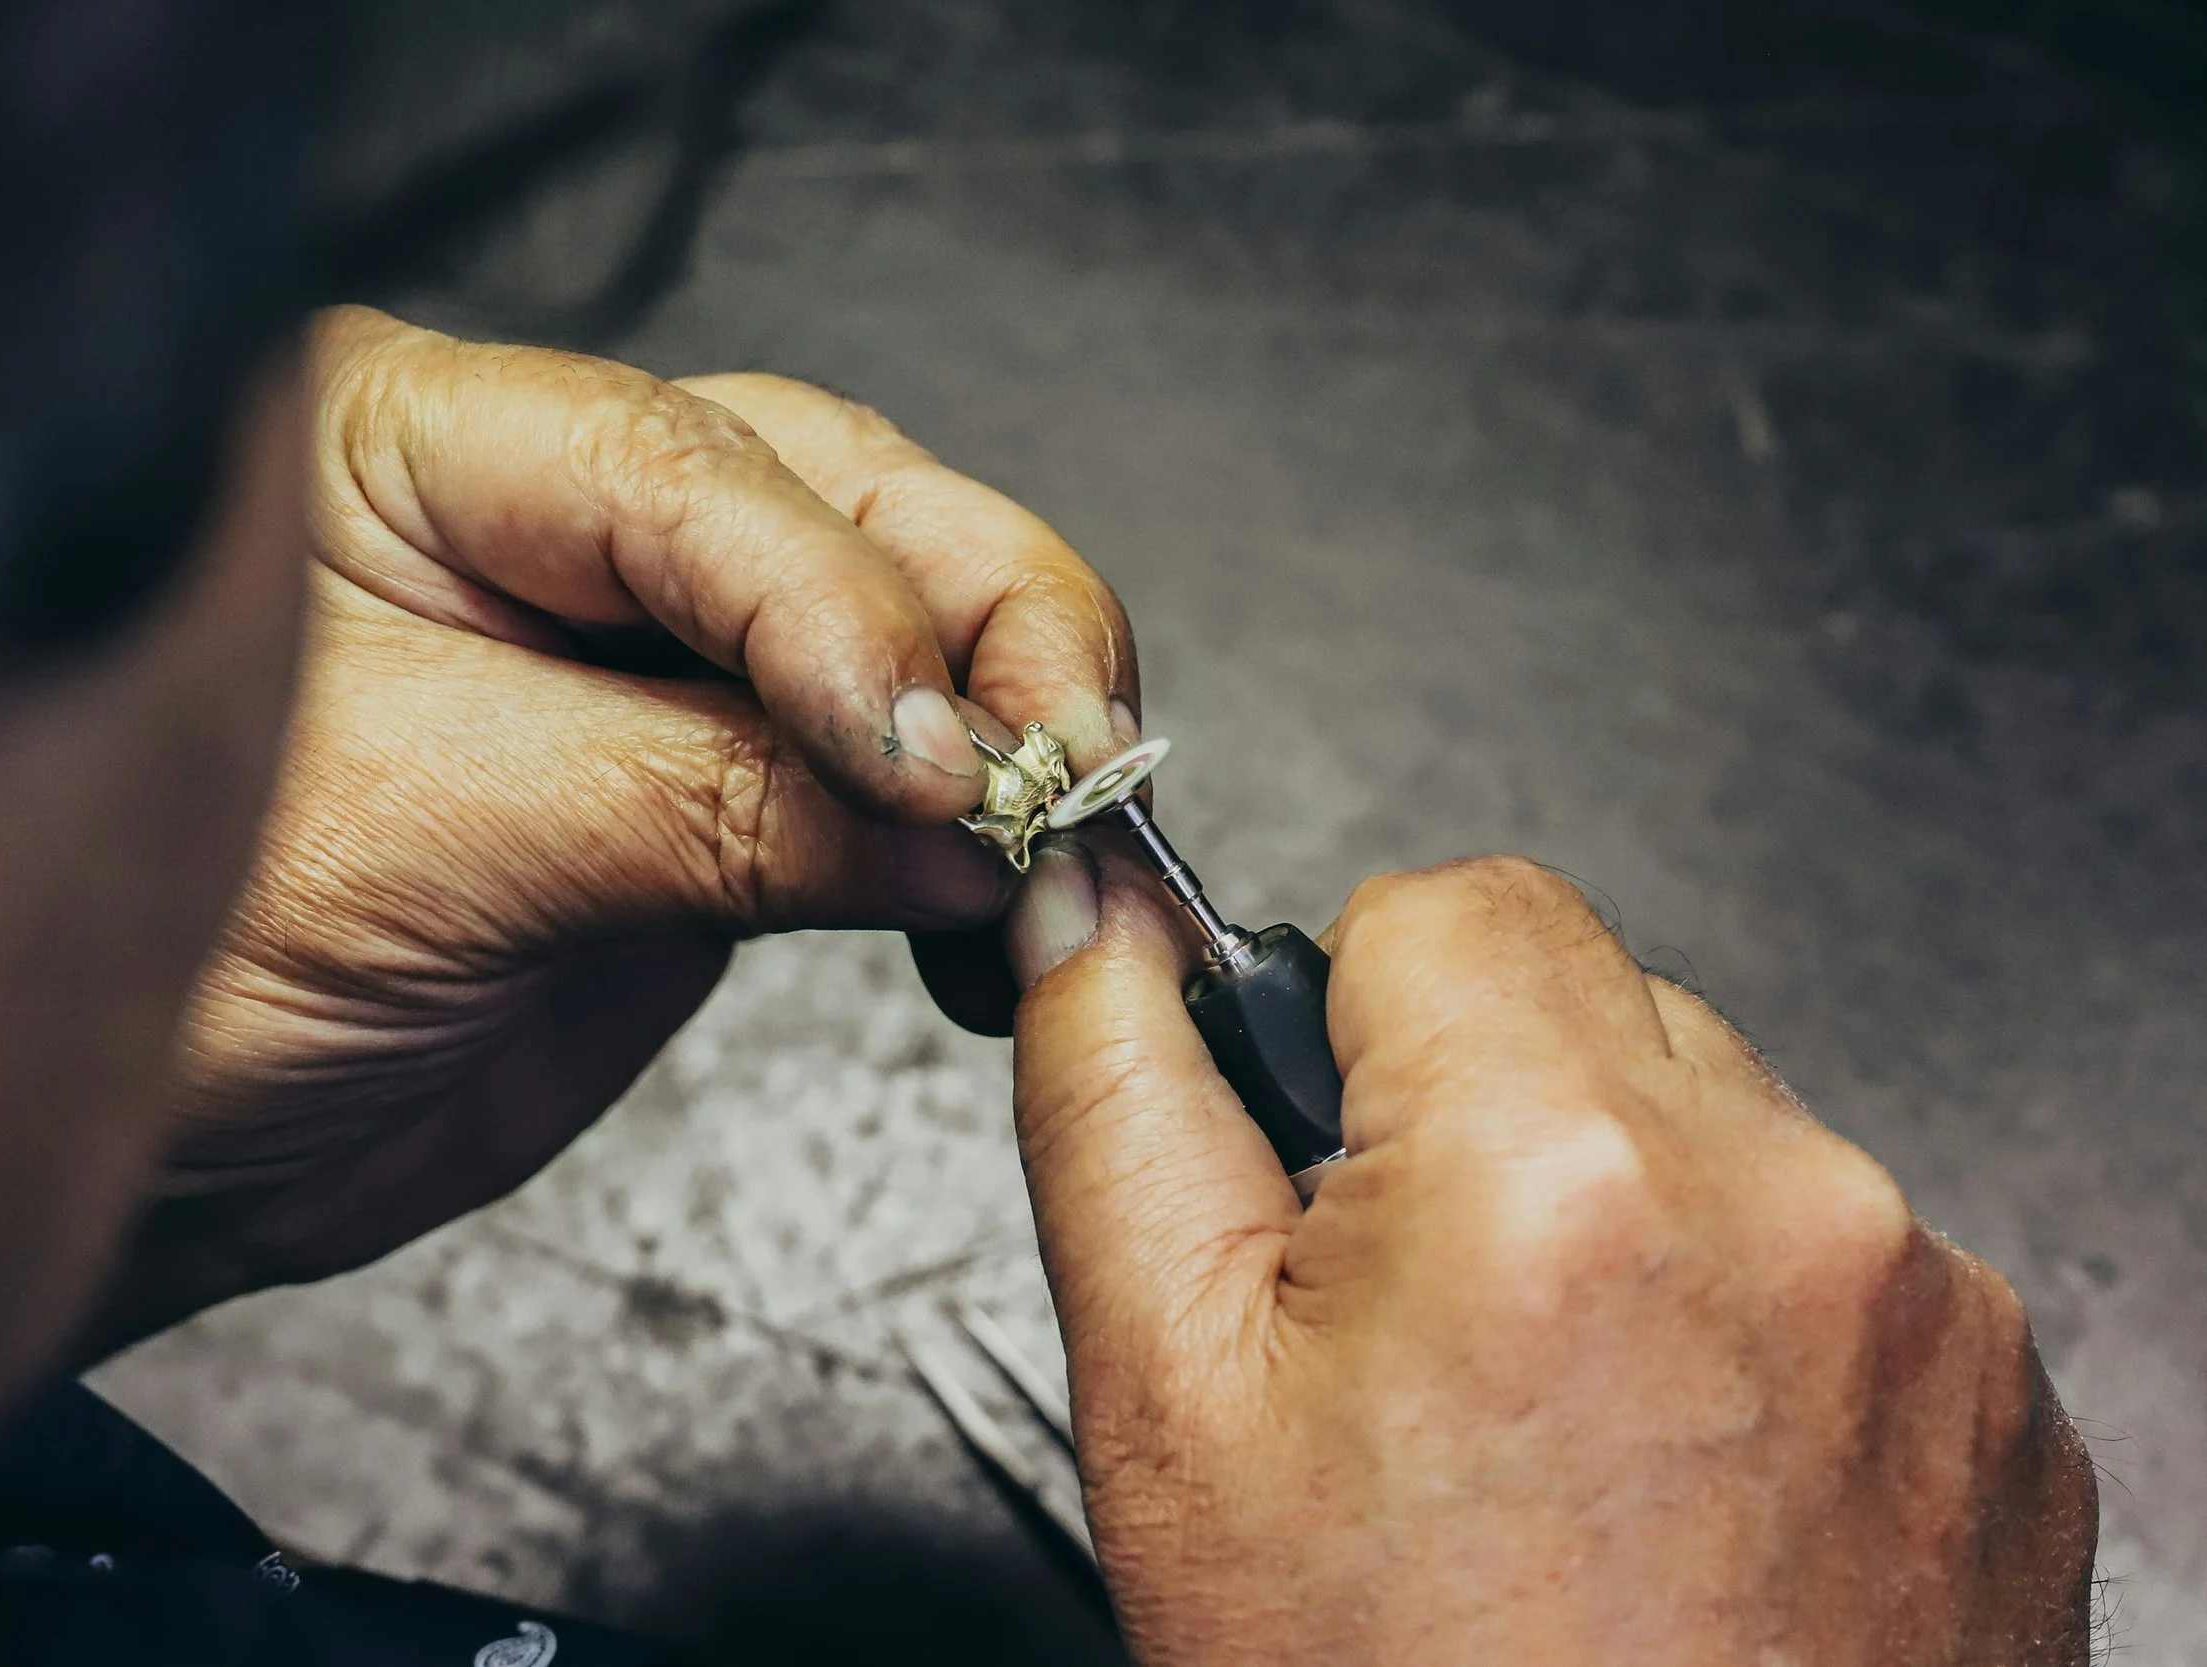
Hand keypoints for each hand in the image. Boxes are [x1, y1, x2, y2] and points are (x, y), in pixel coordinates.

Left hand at [91, 307, 1135, 1349]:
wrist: (147, 1154)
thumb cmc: (176, 971)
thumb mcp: (432, 843)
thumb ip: (704, 804)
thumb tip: (954, 816)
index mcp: (415, 446)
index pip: (685, 469)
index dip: (838, 599)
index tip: (928, 753)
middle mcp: (544, 520)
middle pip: (834, 502)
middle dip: (978, 626)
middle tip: (1059, 765)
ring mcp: (635, 654)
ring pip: (887, 619)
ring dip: (1002, 720)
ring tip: (1063, 832)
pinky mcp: (696, 789)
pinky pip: (868, 776)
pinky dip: (960, 831)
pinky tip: (1011, 881)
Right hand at [1008, 849, 2097, 1664]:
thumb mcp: (1173, 1403)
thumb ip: (1114, 1104)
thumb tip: (1097, 920)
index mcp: (1560, 1170)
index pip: (1444, 903)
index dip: (1347, 1019)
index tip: (1330, 1153)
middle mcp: (1787, 1202)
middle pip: (1590, 1001)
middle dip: (1481, 1114)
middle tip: (1420, 1328)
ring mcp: (1926, 1303)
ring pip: (1717, 1122)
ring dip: (1619, 1215)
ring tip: (1550, 1428)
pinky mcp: (2004, 1394)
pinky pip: (1837, 1252)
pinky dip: (1744, 1320)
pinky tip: (1671, 1475)